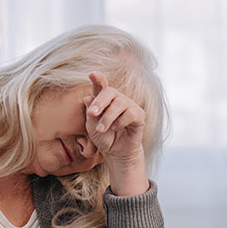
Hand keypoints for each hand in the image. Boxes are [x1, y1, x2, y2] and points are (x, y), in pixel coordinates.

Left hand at [84, 72, 148, 195]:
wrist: (115, 153)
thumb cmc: (103, 137)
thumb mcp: (91, 126)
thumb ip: (90, 112)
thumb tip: (87, 97)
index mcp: (104, 99)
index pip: (102, 85)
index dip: (98, 79)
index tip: (92, 74)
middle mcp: (118, 99)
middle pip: (110, 92)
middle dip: (100, 102)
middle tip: (92, 114)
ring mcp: (129, 106)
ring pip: (119, 104)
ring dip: (108, 117)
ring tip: (102, 129)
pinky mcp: (139, 116)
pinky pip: (131, 113)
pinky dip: (121, 122)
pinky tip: (116, 129)